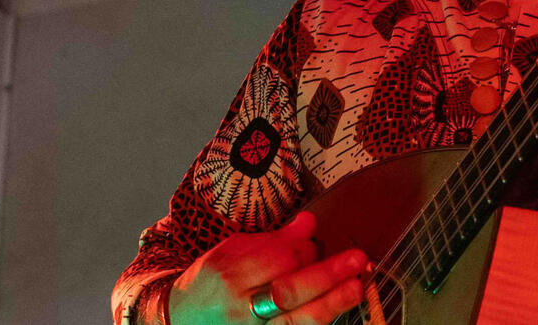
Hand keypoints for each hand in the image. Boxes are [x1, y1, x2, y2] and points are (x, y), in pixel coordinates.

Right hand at [169, 212, 364, 324]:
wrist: (179, 319)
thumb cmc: (211, 282)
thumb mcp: (233, 251)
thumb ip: (275, 240)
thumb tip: (310, 223)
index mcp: (230, 273)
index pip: (278, 259)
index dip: (306, 250)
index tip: (317, 244)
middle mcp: (239, 306)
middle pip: (288, 290)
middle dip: (326, 275)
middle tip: (357, 260)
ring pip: (295, 321)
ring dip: (330, 304)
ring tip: (356, 288)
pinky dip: (314, 324)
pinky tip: (336, 313)